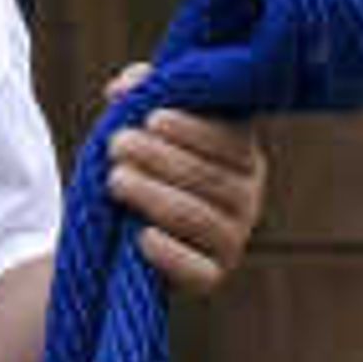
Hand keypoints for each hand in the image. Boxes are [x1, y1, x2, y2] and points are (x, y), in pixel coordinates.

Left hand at [100, 82, 266, 295]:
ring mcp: (232, 241)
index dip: (193, 129)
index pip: (230, 141)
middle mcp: (248, 199)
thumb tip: (128, 83)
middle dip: (160, 159)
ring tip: (114, 180)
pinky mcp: (210, 278)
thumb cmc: (143, 167)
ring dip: (155, 196)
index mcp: (242, 158)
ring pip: (200, 218)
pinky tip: (141, 237)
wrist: (122, 232)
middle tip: (118, 144)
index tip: (151, 118)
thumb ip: (141, 95)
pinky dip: (171, 255)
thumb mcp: (142, 127)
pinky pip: (198, 271)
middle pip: (211, 178)